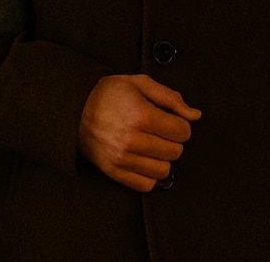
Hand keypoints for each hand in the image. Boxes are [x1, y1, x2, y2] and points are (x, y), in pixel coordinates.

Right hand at [79, 74, 199, 192]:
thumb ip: (170, 98)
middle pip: (175, 151)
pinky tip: (143, 159)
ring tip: (150, 145)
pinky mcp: (114, 171)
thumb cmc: (107, 93)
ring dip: (162, 158)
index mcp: (141, 115)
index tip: (170, 121)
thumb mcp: (140, 83)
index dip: (180, 124)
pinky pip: (146, 185)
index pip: (182, 131)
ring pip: (164, 170)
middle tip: (159, 131)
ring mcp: (122, 158)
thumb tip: (195, 115)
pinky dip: (149, 174)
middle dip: (172, 140)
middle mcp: (132, 139)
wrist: (74, 108)